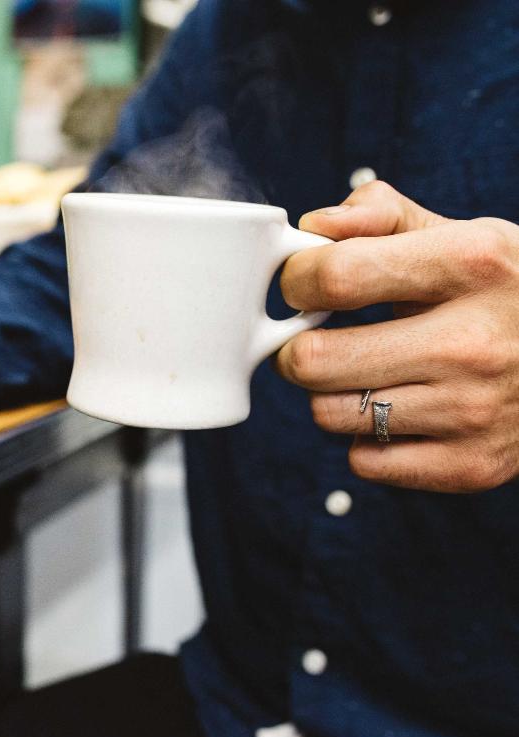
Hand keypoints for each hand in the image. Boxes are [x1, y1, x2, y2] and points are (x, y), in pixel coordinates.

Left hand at [276, 180, 518, 492]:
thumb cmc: (505, 291)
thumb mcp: (460, 235)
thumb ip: (380, 216)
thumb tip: (313, 227)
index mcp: (469, 265)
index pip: (336, 277)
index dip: (296, 280)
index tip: (300, 286)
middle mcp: (471, 342)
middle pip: (313, 360)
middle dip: (295, 348)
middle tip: (310, 341)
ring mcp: (472, 410)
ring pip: (328, 414)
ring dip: (329, 395)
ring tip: (361, 375)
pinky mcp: (471, 464)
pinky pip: (363, 461)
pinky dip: (364, 440)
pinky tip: (395, 413)